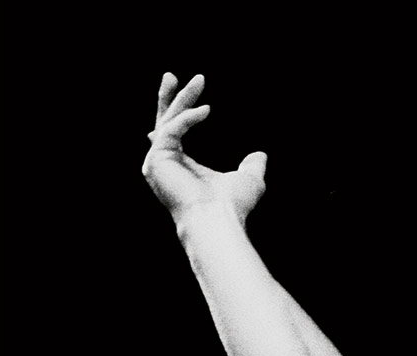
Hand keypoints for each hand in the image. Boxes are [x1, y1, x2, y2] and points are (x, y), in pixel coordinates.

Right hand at [141, 73, 266, 223]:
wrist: (219, 220)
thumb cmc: (232, 206)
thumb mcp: (248, 179)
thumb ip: (252, 166)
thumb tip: (261, 155)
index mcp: (180, 166)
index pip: (174, 132)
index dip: (179, 111)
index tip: (190, 93)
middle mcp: (163, 164)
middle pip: (163, 122)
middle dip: (169, 97)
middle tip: (173, 74)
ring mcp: (156, 163)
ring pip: (168, 121)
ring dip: (183, 98)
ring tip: (200, 79)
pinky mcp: (155, 160)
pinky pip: (172, 130)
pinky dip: (188, 118)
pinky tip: (208, 110)